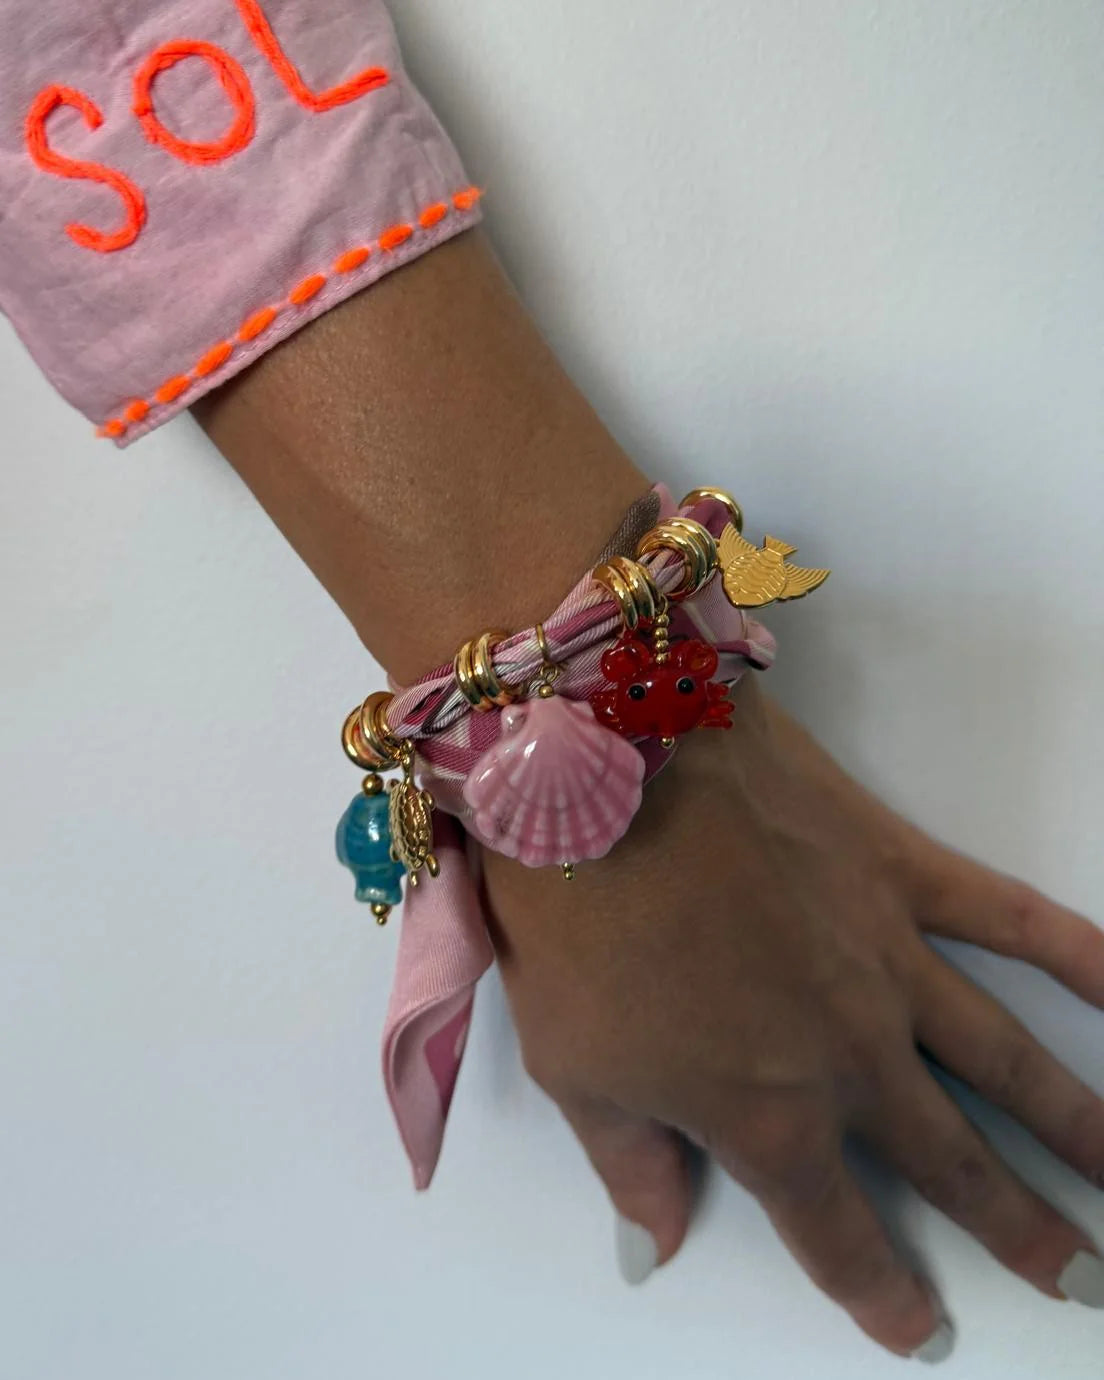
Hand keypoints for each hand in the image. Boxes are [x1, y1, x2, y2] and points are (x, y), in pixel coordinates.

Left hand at [481, 674, 1103, 1359]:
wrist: (598, 771)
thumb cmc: (572, 924)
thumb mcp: (571, 1069)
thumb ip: (629, 1165)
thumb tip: (662, 1242)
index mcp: (764, 1117)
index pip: (836, 1231)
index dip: (879, 1289)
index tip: (918, 1328)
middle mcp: (850, 1056)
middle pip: (949, 1159)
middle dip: (1017, 1226)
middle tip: (1079, 1276)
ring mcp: (887, 960)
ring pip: (1004, 1059)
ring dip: (1075, 1123)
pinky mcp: (898, 869)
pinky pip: (1006, 916)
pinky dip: (1077, 953)